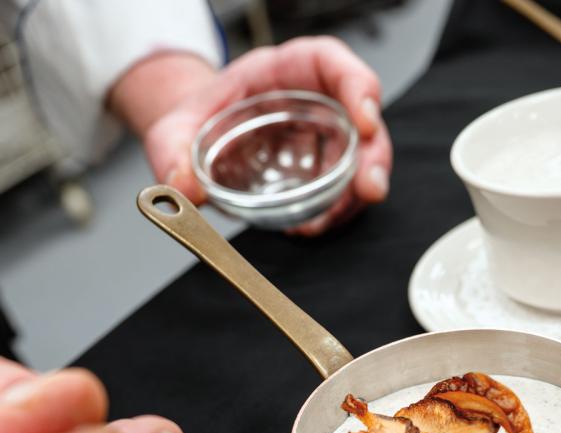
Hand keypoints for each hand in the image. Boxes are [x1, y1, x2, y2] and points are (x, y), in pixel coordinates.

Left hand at [110, 37, 392, 236]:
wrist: (201, 140)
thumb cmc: (201, 119)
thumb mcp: (175, 128)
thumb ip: (172, 152)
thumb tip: (184, 185)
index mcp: (288, 70)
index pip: (334, 64)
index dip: (359, 87)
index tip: (365, 120)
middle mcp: (318, 102)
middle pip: (365, 121)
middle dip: (373, 158)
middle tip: (368, 189)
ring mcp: (328, 139)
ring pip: (363, 161)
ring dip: (355, 195)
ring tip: (324, 221)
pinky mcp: (326, 172)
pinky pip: (345, 190)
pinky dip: (337, 211)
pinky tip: (314, 224)